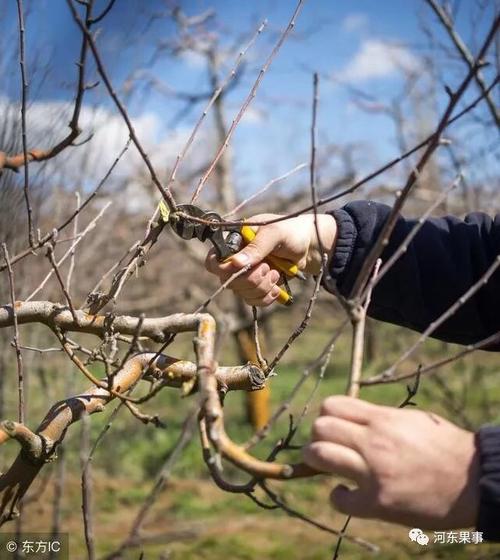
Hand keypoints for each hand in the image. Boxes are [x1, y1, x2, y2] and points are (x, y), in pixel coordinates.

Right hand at [205, 213, 336, 306]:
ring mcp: (246, 274)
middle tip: (267, 268)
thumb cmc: (291, 232)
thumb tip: (235, 263)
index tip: (241, 269)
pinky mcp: (257, 286)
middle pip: (228, 281)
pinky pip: (253, 301)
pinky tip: (277, 287)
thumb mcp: (274, 234)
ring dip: (261, 288)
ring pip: (242, 293)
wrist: (310, 246)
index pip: (213, 261)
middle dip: (251, 279)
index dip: (223, 269)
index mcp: (234, 241)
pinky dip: (266, 297)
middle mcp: (236, 259)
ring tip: (275, 274)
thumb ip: (256, 247)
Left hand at [302, 396, 478, 528]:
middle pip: (320, 428)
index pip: (331, 405)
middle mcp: (373, 441)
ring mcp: (373, 472)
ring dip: (316, 462)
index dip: (326, 416)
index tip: (334, 428)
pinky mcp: (378, 503)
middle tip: (328, 447)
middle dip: (317, 438)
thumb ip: (378, 418)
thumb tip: (351, 418)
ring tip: (328, 467)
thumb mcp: (410, 420)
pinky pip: (339, 499)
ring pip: (319, 456)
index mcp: (382, 419)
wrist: (473, 481)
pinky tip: (347, 494)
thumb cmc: (444, 446)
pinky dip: (338, 497)